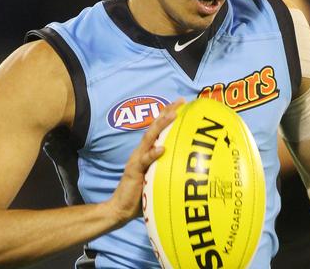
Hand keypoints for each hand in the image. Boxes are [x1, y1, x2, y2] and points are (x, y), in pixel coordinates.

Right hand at [108, 99, 183, 224]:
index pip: (158, 128)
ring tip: (173, 115)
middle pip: (155, 127)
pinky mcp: (134, 171)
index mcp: (147, 150)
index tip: (182, 102)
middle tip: (181, 101)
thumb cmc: (141, 194)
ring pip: (150, 138)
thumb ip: (167, 167)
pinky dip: (153, 154)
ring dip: (162, 126)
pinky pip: (145, 161)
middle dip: (167, 112)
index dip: (168, 114)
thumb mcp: (157, 176)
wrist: (120, 208)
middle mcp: (141, 151)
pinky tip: (162, 148)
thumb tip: (188, 164)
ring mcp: (137, 159)